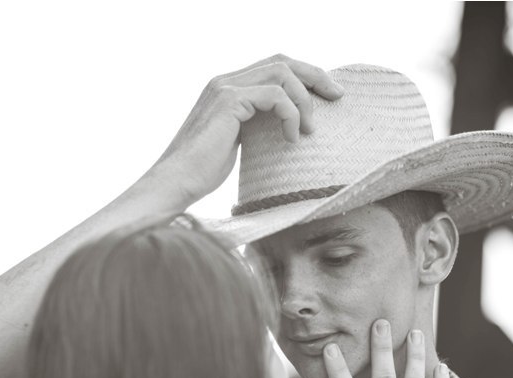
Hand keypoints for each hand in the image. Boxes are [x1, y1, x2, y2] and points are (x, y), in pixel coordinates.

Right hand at [148, 54, 343, 208]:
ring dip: (304, 100)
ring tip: (309, 129)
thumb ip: (255, 126)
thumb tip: (284, 130)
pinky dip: (291, 115)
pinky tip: (292, 138)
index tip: (327, 96)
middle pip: (282, 60)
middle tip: (337, 96)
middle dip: (315, 76)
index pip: (274, 66)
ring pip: (282, 73)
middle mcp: (225, 79)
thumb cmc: (203, 171)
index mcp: (227, 87)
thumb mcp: (236, 142)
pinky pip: (275, 95)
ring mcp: (225, 87)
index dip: (305, 76)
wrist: (176, 181)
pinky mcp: (228, 100)